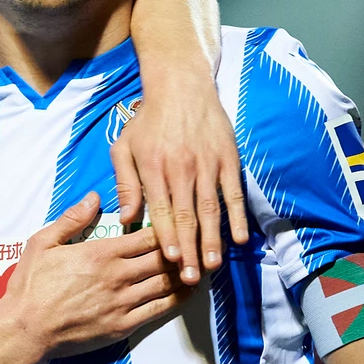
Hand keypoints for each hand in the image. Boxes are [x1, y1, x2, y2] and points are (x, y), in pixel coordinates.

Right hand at [0, 192, 187, 358]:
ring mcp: (123, 302)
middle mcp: (118, 276)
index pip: (146, 236)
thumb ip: (72, 219)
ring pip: (165, 283)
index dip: (167, 227)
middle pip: (162, 258)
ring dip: (185, 272)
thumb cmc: (30, 285)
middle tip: (200, 240)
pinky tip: (189, 292)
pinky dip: (178, 299)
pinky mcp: (123, 325)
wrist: (25, 329)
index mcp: (101, 253)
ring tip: (201, 263)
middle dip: (183, 247)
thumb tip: (94, 197)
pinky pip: (159, 309)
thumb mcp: (43, 242)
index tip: (177, 220)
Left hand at [111, 72, 247, 284]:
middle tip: (191, 277)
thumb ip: (125, 183)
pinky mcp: (227, 159)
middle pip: (186, 216)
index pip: (161, 210)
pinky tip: (240, 238)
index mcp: (154, 167)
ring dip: (213, 239)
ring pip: (210, 209)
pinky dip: (237, 216)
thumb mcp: (124, 147)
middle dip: (190, 248)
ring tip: (212, 265)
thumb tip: (126, 218)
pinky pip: (233, 193)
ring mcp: (207, 164)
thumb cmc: (148, 120)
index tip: (171, 261)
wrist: (181, 85)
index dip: (167, 237)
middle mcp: (181, 168)